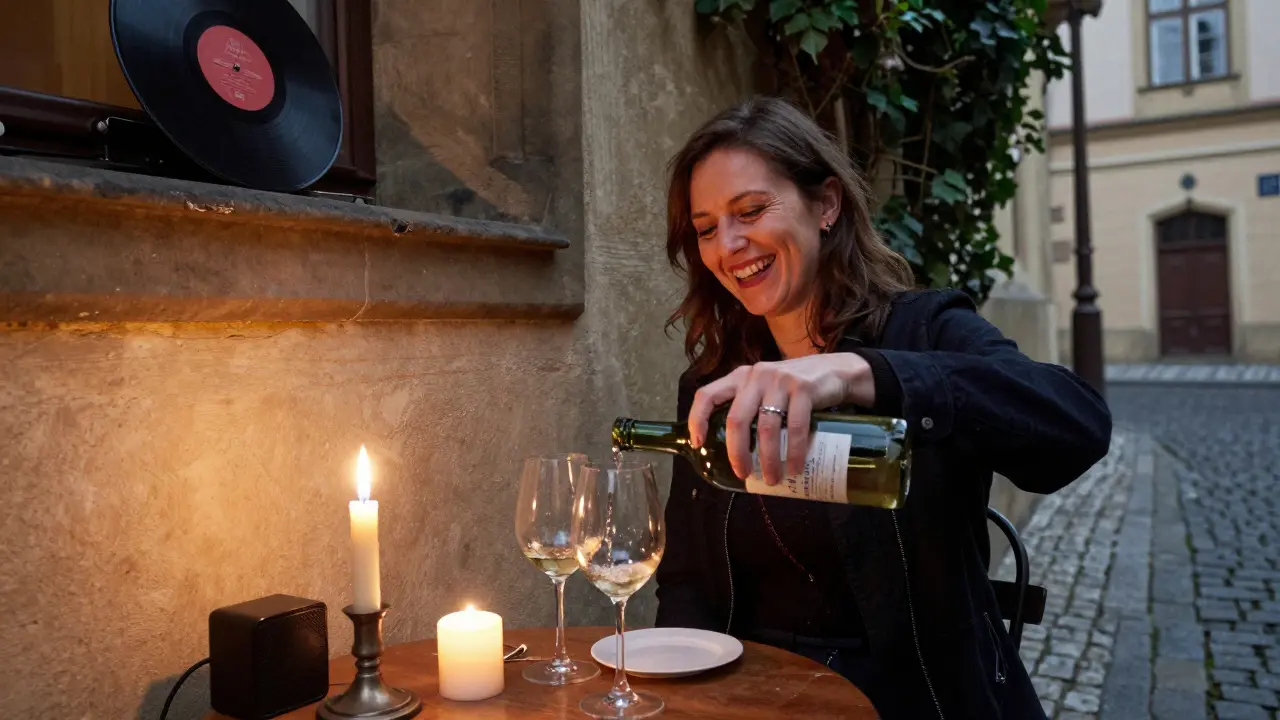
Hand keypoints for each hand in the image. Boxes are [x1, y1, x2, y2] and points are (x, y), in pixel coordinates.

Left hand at [687, 353, 874, 485]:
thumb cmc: (794, 389)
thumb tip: (737, 452)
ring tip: (772, 478)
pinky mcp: (803, 388)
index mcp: (740, 377)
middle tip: (743, 474)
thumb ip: (751, 407)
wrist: (837, 371)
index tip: (699, 444)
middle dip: (737, 452)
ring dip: (768, 459)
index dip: (698, 420)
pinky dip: (794, 451)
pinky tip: (795, 467)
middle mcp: (756, 376)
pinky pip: (794, 427)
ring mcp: (779, 380)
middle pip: (736, 419)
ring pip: (766, 428)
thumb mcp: (766, 390)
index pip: (707, 395)